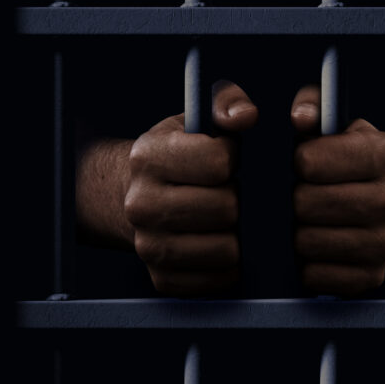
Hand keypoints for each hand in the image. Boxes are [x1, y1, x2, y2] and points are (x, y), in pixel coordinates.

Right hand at [121, 81, 257, 294]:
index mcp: (148, 156)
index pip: (218, 161)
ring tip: (229, 219)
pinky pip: (217, 281)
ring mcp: (148, 245)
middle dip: (238, 199)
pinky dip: (229, 266)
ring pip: (225, 250)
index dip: (233, 158)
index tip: (226, 159)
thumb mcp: (197, 116)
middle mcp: (140, 203)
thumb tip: (246, 116)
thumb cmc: (181, 153)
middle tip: (231, 192)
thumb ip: (226, 103)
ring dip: (238, 234)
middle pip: (225, 208)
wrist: (137, 197)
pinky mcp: (161, 278)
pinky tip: (222, 243)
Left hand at [290, 85, 384, 293]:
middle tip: (297, 196)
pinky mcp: (373, 276)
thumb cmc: (345, 157)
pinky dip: (304, 265)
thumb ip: (311, 104)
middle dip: (292, 199)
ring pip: (308, 242)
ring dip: (295, 232)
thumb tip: (300, 117)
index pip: (310, 162)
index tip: (301, 163)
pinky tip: (310, 248)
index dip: (296, 163)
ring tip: (302, 221)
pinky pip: (316, 276)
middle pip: (307, 205)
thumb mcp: (333, 121)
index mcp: (383, 154)